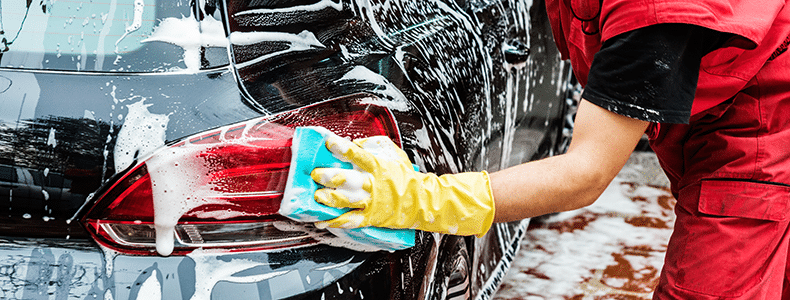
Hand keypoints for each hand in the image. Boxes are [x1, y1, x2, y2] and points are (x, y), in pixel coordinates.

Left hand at [311, 135, 494, 236]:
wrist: (420, 200)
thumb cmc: (404, 175)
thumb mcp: (392, 152)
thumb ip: (372, 145)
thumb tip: (353, 143)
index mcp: (377, 166)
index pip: (358, 154)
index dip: (342, 148)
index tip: (329, 142)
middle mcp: (372, 184)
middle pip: (348, 179)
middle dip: (329, 177)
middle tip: (316, 174)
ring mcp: (371, 202)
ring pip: (346, 200)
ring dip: (329, 198)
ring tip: (317, 196)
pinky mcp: (370, 217)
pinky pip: (350, 221)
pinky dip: (335, 222)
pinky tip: (322, 221)